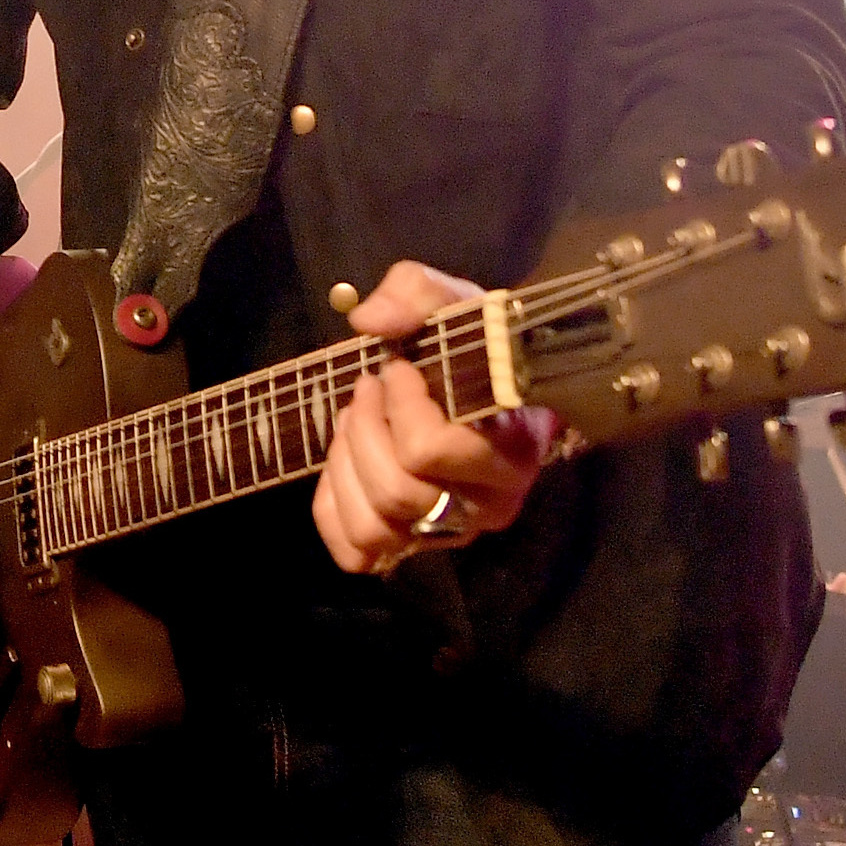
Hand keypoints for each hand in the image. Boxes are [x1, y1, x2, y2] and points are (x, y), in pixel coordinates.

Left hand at [311, 260, 564, 575]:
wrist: (484, 381)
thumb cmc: (474, 346)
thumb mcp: (454, 304)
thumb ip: (415, 293)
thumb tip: (369, 320)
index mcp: (512, 451)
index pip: (432, 450)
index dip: (399, 404)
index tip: (397, 368)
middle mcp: (489, 505)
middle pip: (398, 492)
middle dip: (364, 430)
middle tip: (367, 389)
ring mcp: (452, 533)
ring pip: (374, 529)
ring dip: (346, 466)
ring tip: (353, 423)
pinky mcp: (415, 546)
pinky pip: (355, 552)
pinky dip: (333, 508)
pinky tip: (344, 463)